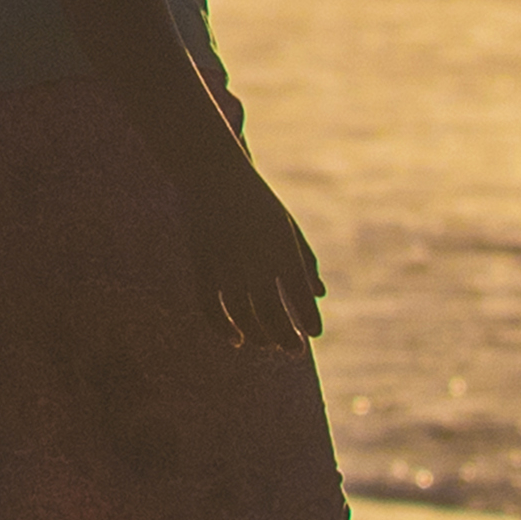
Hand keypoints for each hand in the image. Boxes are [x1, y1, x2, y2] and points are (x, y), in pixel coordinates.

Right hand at [179, 142, 327, 354]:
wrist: (209, 168)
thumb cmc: (253, 198)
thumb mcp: (284, 222)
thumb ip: (305, 258)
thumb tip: (320, 294)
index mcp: (279, 242)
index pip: (298, 292)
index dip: (308, 318)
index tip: (315, 334)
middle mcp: (253, 254)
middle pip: (272, 309)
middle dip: (286, 335)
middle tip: (295, 350)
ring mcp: (224, 259)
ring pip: (242, 312)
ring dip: (259, 335)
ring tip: (270, 345)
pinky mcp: (200, 262)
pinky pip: (210, 304)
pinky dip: (223, 326)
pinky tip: (237, 339)